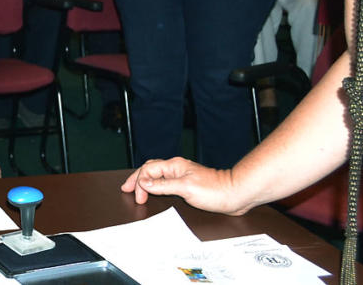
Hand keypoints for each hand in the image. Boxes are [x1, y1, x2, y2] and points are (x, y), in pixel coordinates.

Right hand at [121, 157, 245, 215]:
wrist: (235, 194)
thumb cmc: (215, 190)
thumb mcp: (185, 188)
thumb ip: (163, 185)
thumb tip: (144, 183)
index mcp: (174, 165)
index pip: (148, 169)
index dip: (139, 182)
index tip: (137, 195)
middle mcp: (176, 167)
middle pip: (150, 169)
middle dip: (137, 178)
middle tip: (127, 189)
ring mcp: (182, 175)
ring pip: (157, 174)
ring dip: (145, 181)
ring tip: (136, 189)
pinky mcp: (188, 183)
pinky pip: (165, 181)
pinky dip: (156, 185)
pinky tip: (155, 190)